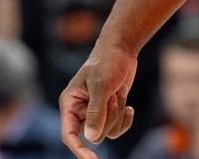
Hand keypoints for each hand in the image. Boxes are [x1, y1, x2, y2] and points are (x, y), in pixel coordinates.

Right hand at [59, 41, 137, 158]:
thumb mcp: (101, 85)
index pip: (69, 134)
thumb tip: (91, 138)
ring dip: (117, 116)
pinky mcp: (110, 112)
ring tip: (118, 95)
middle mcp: (81, 110)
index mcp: (70, 103)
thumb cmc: (107, 62)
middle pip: (93, 135)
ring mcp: (96, 112)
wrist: (121, 50)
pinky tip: (129, 106)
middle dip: (108, 119)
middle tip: (113, 97)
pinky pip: (118, 128)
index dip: (78, 149)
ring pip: (107, 133)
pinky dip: (125, 119)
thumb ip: (96, 111)